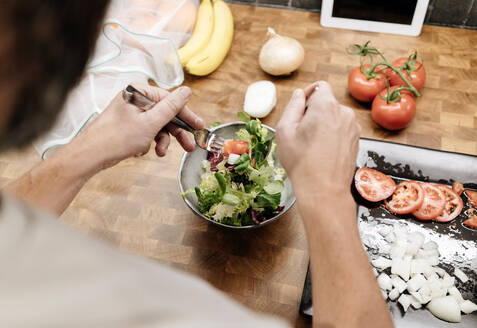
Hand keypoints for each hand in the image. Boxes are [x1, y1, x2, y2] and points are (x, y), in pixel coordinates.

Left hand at [72, 84, 203, 169]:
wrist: (90, 155)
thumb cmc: (115, 138)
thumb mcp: (150, 123)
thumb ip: (171, 107)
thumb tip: (186, 91)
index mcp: (139, 91)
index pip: (170, 100)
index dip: (186, 115)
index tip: (199, 127)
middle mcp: (135, 99)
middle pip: (165, 114)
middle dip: (175, 132)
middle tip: (189, 145)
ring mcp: (131, 112)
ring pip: (157, 125)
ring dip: (161, 140)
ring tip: (160, 152)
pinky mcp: (127, 125)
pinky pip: (146, 131)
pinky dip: (148, 142)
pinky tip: (141, 150)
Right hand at [276, 81, 360, 198]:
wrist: (324, 190)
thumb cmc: (302, 162)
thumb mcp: (285, 130)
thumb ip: (292, 106)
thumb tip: (299, 94)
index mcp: (326, 106)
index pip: (319, 86)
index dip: (307, 94)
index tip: (299, 108)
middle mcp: (344, 113)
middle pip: (327, 103)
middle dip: (313, 112)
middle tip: (300, 132)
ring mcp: (353, 128)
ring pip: (334, 117)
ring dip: (323, 124)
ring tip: (311, 145)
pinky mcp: (356, 141)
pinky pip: (341, 130)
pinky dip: (332, 135)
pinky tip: (322, 152)